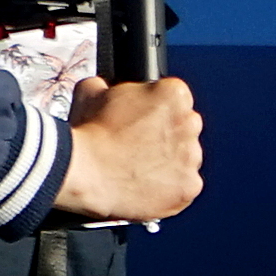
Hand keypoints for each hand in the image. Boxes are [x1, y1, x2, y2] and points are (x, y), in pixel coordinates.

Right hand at [53, 77, 205, 223]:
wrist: (83, 173)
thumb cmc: (87, 134)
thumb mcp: (91, 92)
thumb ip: (107, 86)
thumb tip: (105, 88)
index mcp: (174, 94)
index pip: (175, 98)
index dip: (155, 110)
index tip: (140, 121)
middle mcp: (190, 123)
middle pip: (185, 127)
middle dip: (166, 135)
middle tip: (137, 147)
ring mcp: (192, 156)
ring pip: (186, 158)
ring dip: (169, 163)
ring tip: (138, 170)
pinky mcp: (189, 186)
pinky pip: (185, 186)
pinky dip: (169, 189)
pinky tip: (146, 187)